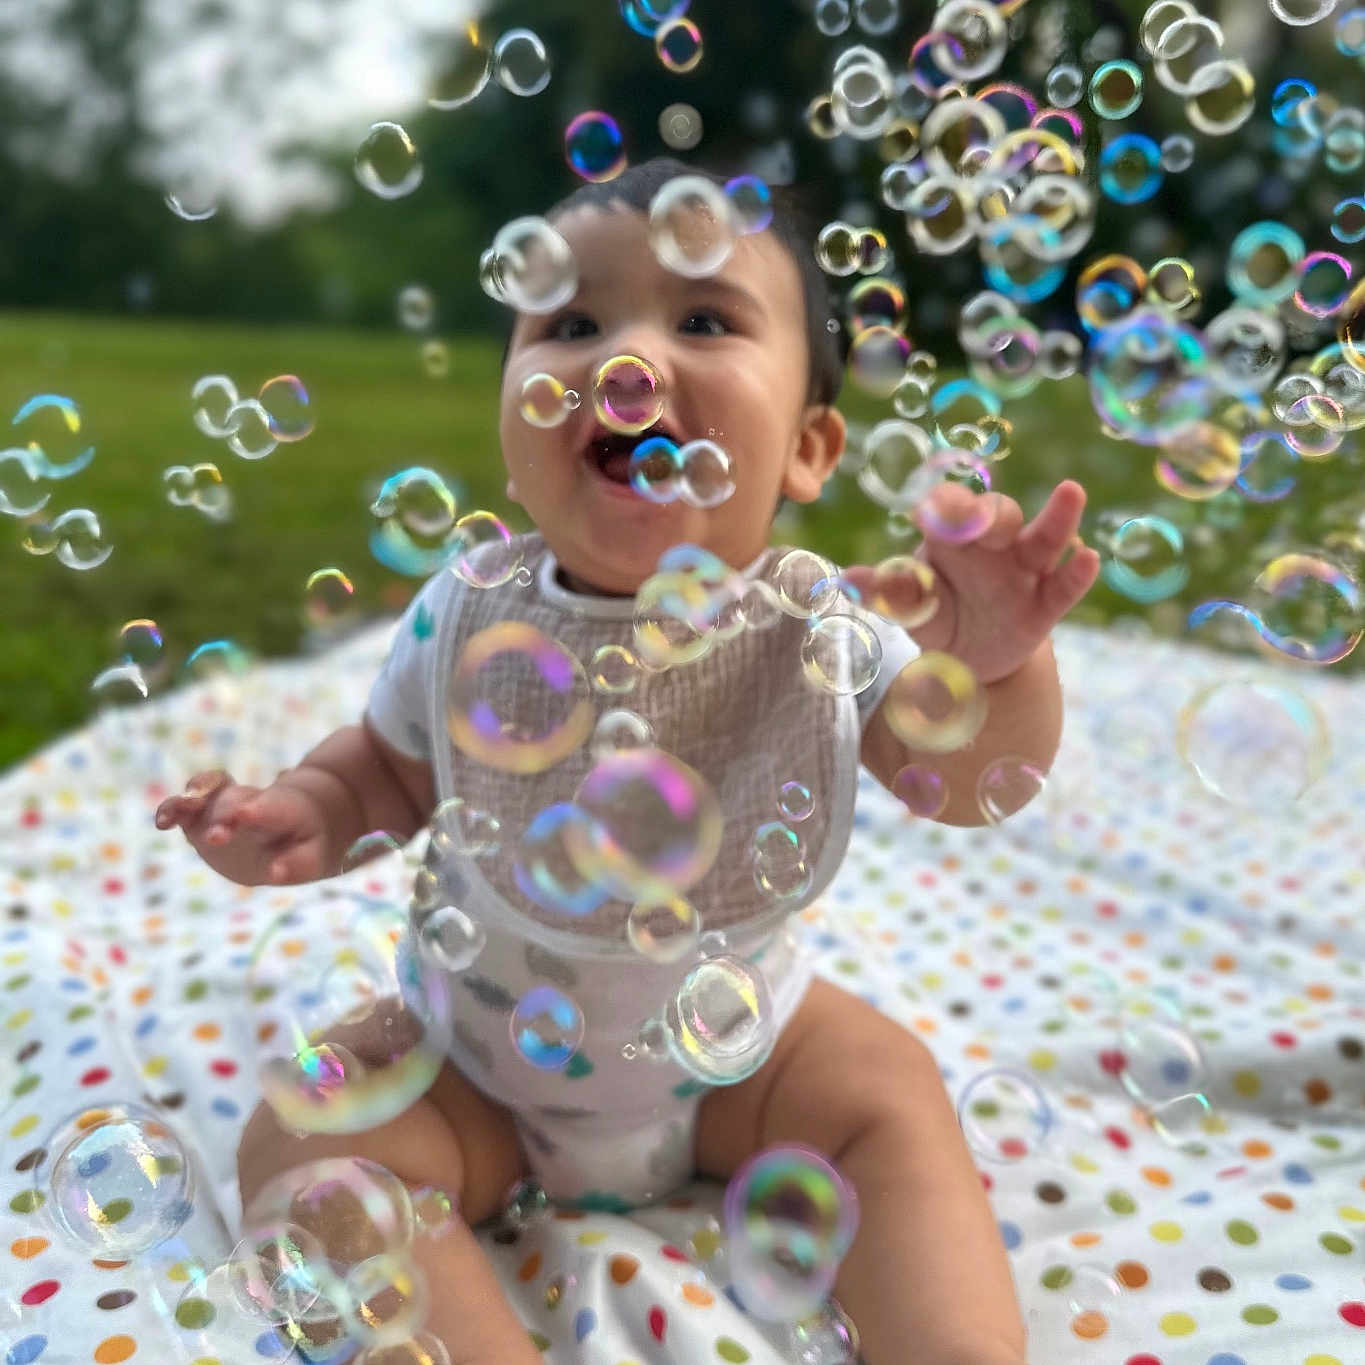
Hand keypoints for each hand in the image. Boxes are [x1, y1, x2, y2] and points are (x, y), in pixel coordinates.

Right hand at [154, 769, 331, 885]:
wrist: (297, 818)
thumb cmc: (306, 844)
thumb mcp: (312, 857)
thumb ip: (295, 864)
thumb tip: (275, 873)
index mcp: (283, 810)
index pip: (269, 807)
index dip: (257, 809)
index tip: (245, 814)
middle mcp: (252, 802)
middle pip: (234, 801)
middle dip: (222, 815)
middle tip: (216, 837)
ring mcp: (226, 805)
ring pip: (207, 793)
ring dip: (189, 802)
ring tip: (168, 818)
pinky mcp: (205, 814)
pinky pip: (187, 804)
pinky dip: (173, 809)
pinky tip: (162, 823)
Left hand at [845, 479, 1100, 684]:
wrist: (972, 661)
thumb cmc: (938, 616)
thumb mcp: (913, 608)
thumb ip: (890, 592)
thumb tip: (847, 580)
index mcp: (952, 536)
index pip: (949, 509)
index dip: (944, 505)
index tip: (933, 509)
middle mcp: (992, 543)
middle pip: (998, 515)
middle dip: (991, 514)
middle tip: (981, 518)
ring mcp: (1025, 569)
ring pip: (1043, 537)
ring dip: (1058, 517)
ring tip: (1071, 492)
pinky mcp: (1048, 601)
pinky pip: (1065, 585)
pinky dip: (1077, 572)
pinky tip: (1088, 557)